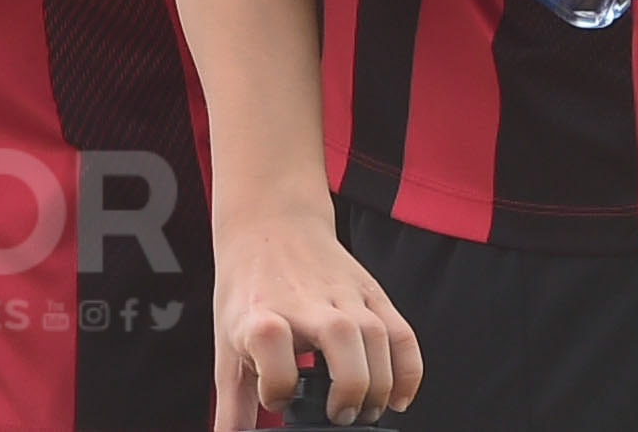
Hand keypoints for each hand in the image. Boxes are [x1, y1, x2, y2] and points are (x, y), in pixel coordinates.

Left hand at [207, 204, 421, 429]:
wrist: (270, 225)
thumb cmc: (248, 290)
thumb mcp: (228, 343)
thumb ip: (233, 401)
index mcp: (263, 313)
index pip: (272, 348)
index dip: (276, 386)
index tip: (278, 398)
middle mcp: (306, 301)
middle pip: (340, 338)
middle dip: (348, 387)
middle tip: (339, 415)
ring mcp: (343, 295)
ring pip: (377, 337)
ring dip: (379, 384)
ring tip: (364, 410)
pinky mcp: (371, 293)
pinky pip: (402, 333)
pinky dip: (409, 370)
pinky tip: (397, 397)